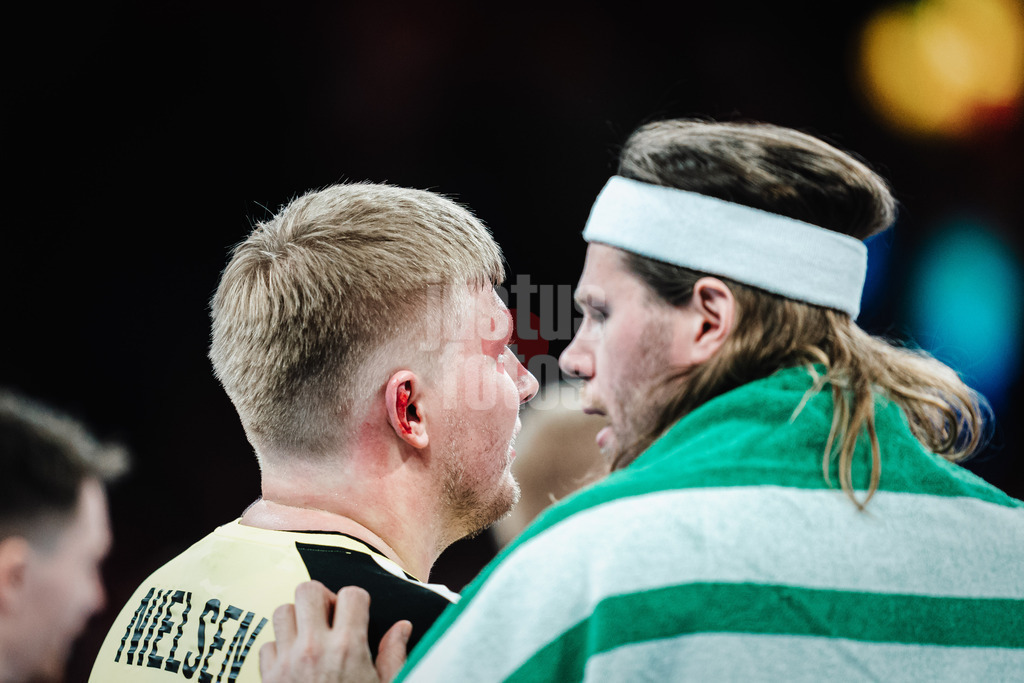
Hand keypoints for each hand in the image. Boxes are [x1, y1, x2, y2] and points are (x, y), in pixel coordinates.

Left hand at [260, 581, 411, 682]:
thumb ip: (394, 656)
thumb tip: (401, 629)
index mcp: (348, 647)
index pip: (351, 594)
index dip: (357, 601)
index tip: (357, 614)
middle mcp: (314, 648)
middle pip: (308, 590)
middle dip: (322, 598)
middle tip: (330, 617)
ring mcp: (286, 663)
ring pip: (282, 611)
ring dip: (297, 619)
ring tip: (311, 636)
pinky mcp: (268, 679)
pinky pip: (267, 646)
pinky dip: (279, 649)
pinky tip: (294, 662)